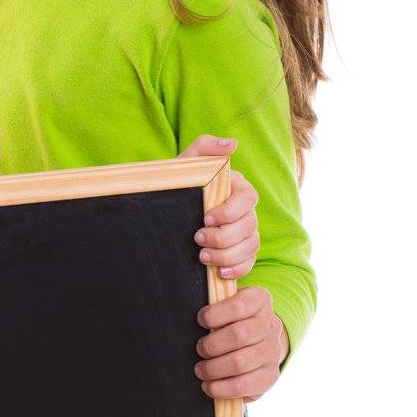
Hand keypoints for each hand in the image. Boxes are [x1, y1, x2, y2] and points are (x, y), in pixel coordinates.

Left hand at [179, 135, 259, 278]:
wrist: (165, 210)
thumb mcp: (186, 164)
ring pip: (251, 246)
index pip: (248, 199)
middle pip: (250, 226)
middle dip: (224, 237)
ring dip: (227, 255)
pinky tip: (219, 272)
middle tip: (197, 239)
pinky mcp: (240, 252)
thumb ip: (205, 148)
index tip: (206, 218)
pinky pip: (249, 262)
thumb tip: (231, 143)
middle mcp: (245, 211)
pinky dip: (237, 269)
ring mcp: (245, 232)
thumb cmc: (177, 184)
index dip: (230, 212)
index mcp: (236, 188)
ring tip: (202, 256)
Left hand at [195, 286, 287, 401]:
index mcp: (259, 300)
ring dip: (213, 368)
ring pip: (240, 362)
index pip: (238, 306)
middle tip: (199, 349)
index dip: (214, 315)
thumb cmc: (228, 319)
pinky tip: (209, 385)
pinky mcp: (270, 375)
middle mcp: (270, 325)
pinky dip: (221, 388)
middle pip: (238, 335)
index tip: (200, 320)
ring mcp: (272, 351)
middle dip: (211, 345)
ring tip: (201, 369)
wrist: (255, 341)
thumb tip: (218, 273)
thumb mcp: (224, 299)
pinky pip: (244, 385)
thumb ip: (216, 290)